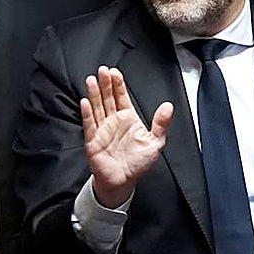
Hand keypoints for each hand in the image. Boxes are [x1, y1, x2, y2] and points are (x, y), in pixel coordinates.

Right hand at [81, 66, 173, 207]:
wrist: (123, 182)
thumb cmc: (138, 163)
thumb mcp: (155, 143)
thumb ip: (161, 124)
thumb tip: (168, 106)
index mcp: (128, 118)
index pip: (122, 97)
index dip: (118, 84)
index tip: (115, 72)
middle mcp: (113, 121)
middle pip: (108, 98)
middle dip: (105, 84)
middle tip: (103, 70)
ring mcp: (102, 129)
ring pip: (97, 107)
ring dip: (94, 94)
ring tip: (92, 80)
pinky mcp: (93, 141)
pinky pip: (89, 125)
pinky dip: (87, 113)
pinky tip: (85, 102)